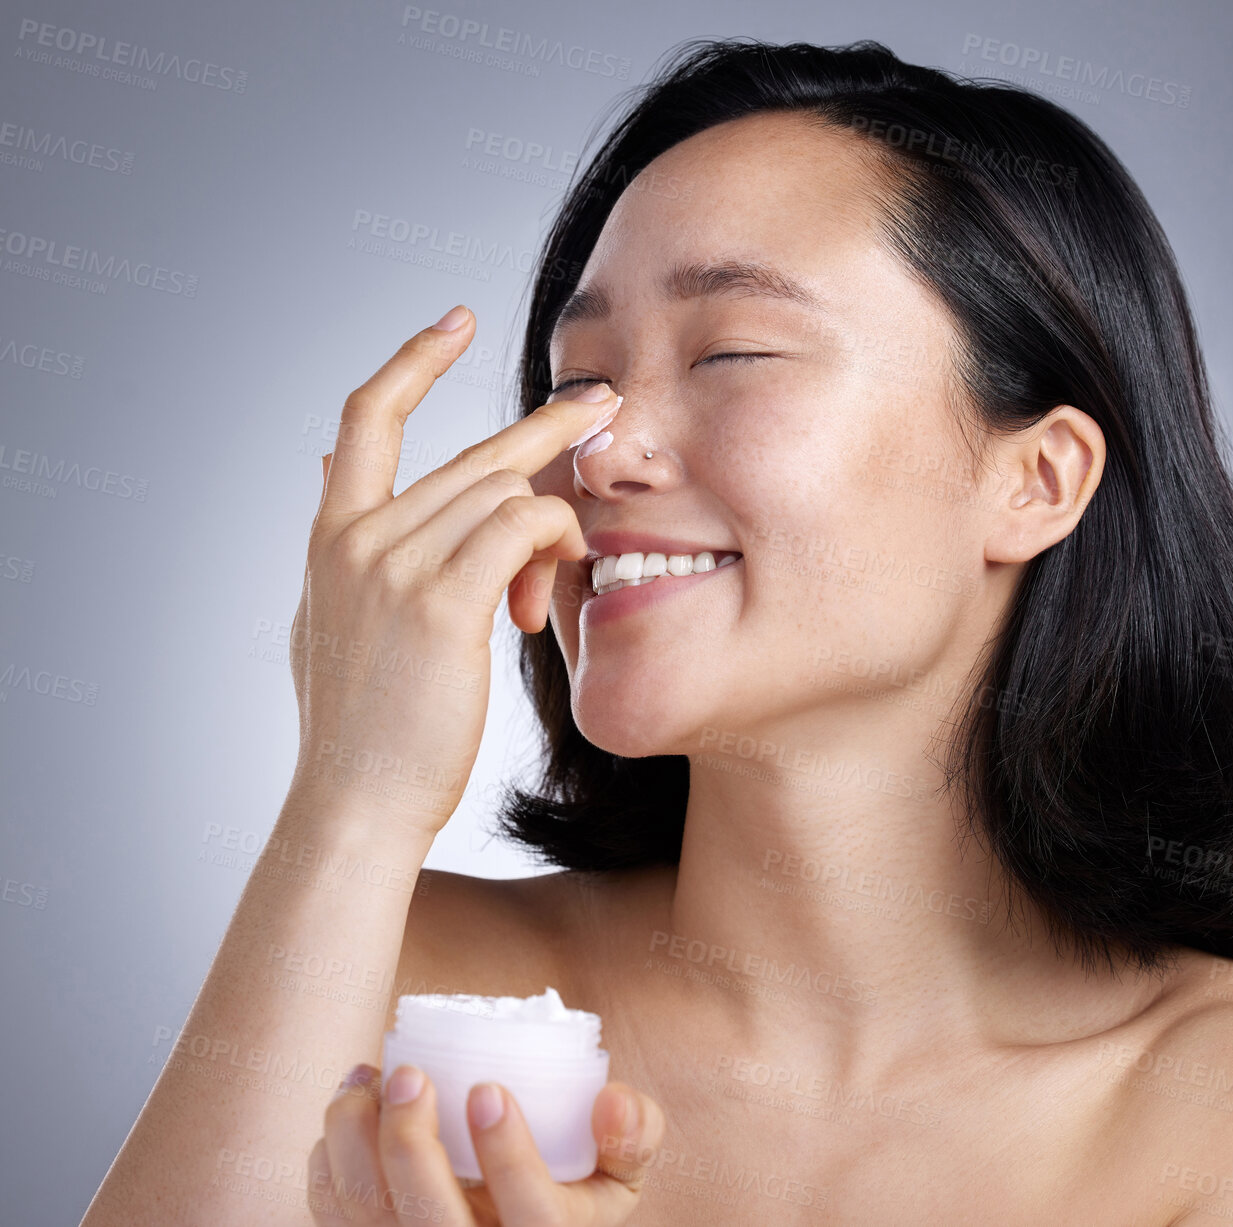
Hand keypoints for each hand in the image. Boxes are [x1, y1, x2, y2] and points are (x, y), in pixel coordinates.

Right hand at [288, 305, 621, 835]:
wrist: (356, 804)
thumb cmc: (363, 730)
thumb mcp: (329, 623)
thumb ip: (341, 551)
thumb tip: (324, 477)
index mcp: (331, 538)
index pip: (366, 417)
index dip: (413, 359)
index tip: (457, 320)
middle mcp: (357, 537)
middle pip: (473, 456)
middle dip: (551, 428)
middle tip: (609, 399)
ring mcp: (394, 565)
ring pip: (504, 490)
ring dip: (557, 523)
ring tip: (573, 572)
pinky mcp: (440, 601)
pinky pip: (519, 527)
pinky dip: (555, 539)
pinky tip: (566, 574)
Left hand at [310, 1063, 665, 1225]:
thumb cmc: (570, 1195)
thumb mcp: (619, 1177)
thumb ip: (633, 1134)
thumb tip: (612, 1099)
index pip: (533, 1218)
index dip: (508, 1157)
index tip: (487, 1090)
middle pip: (430, 1224)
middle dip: (409, 1143)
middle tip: (412, 1073)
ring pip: (366, 1215)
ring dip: (353, 1139)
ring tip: (369, 1077)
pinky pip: (332, 1214)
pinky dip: (329, 1155)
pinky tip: (352, 1103)